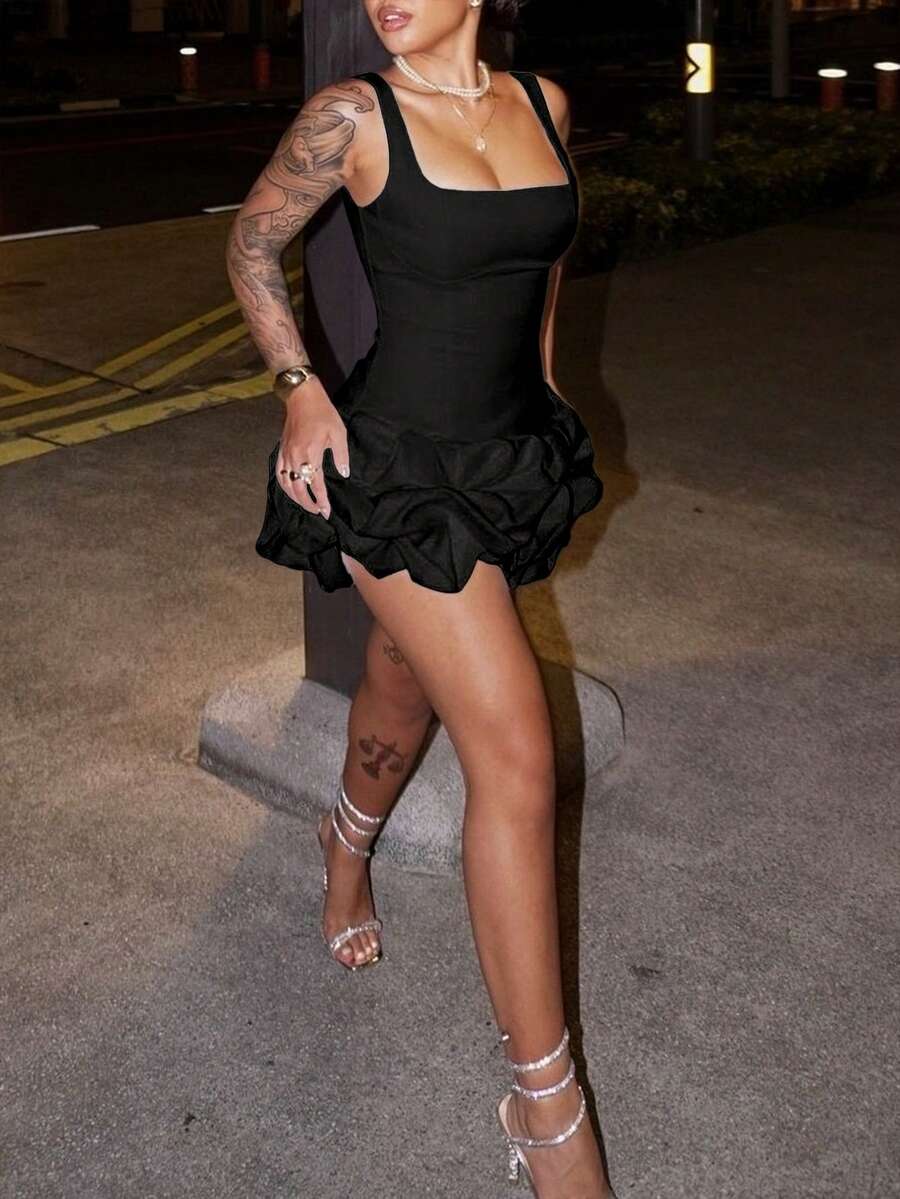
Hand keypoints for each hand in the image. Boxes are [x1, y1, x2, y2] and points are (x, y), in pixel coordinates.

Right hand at [276, 379, 349, 519]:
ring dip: (295, 498)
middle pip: (298, 489)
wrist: (301, 397)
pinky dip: (285, 485)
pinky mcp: (281, 450)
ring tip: (307, 504)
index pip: (315, 484)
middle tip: (319, 511)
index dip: (321, 500)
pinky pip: (280, 473)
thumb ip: (341, 456)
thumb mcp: (338, 433)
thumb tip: (344, 474)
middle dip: (308, 504)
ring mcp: (286, 454)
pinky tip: (292, 491)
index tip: (326, 511)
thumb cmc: (323, 413)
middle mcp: (295, 457)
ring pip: (286, 484)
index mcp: (310, 454)